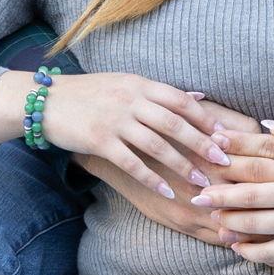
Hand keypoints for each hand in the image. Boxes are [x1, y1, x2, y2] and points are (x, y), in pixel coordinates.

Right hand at [70, 96, 273, 244]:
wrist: (47, 101)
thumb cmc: (90, 94)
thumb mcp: (126, 83)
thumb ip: (160, 92)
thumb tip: (199, 97)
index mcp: (140, 84)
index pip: (181, 101)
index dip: (206, 119)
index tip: (226, 136)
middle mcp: (131, 100)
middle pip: (175, 123)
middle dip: (202, 144)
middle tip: (224, 163)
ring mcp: (115, 120)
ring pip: (157, 145)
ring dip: (182, 165)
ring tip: (201, 183)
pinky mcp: (99, 141)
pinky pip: (131, 163)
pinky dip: (152, 178)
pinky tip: (168, 192)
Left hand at [190, 118, 273, 265]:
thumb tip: (266, 124)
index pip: (250, 193)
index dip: (222, 193)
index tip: (202, 191)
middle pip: (249, 221)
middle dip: (222, 216)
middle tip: (202, 211)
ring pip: (263, 248)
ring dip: (238, 241)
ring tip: (222, 234)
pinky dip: (263, 258)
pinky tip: (251, 252)